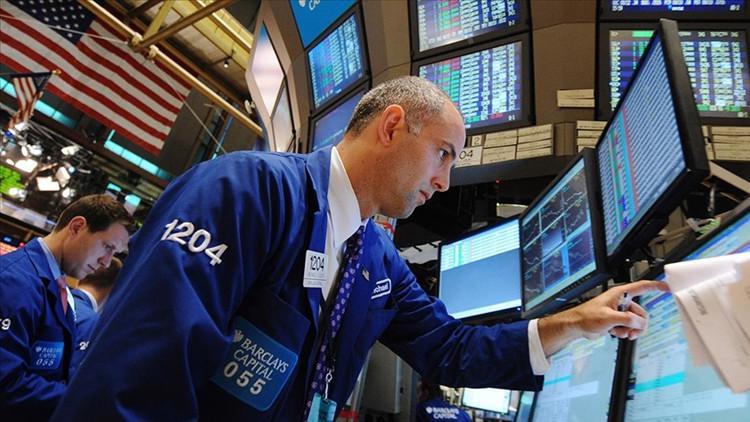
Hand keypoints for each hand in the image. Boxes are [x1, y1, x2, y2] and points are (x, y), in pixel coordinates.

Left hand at [537, 280, 668, 355]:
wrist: (577, 326)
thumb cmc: (587, 316)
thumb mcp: (608, 318)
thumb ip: (626, 320)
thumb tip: (639, 323)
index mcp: (619, 294)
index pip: (641, 287)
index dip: (655, 286)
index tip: (667, 287)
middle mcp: (621, 302)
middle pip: (641, 312)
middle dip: (638, 324)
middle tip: (632, 331)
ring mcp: (620, 312)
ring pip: (636, 322)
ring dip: (632, 330)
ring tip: (622, 333)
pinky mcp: (617, 321)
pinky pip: (630, 327)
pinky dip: (626, 332)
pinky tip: (617, 333)